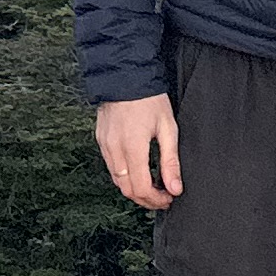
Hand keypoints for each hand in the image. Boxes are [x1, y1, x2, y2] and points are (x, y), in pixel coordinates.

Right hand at [93, 93, 182, 210]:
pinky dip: (124, 176)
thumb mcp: (168, 128)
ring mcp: (105, 145)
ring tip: (153, 187)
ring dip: (134, 189)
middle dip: (146, 199)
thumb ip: (170, 161)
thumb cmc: (149, 98)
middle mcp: (114, 149)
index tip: (169, 199)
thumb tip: (175, 189)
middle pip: (127, 189)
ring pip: (117, 181)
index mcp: (132, 147)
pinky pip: (111, 167)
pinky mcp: (101, 140)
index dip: (156, 200)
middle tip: (162, 198)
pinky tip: (138, 172)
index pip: (141, 188)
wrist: (125, 75)